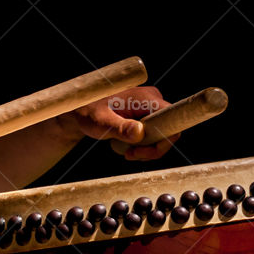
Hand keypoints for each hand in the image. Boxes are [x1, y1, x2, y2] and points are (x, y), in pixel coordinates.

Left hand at [63, 86, 177, 159]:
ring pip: (161, 136)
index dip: (164, 141)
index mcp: (147, 98)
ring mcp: (151, 108)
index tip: (142, 151)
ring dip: (146, 150)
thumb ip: (119, 128)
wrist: (81, 109)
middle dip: (151, 149)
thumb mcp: (101, 122)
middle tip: (130, 155)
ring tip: (125, 151)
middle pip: (169, 131)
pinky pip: (154, 136)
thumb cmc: (87, 112)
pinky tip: (127, 148)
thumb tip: (139, 133)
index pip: (172, 120)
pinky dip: (143, 146)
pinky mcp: (147, 116)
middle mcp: (153, 100)